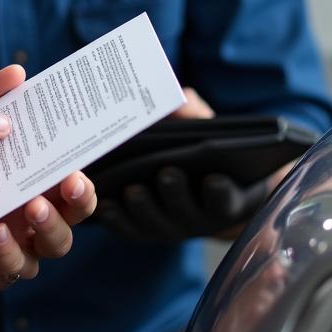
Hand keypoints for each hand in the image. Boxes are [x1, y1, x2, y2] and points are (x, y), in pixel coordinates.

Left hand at [0, 65, 96, 289]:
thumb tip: (18, 71)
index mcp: (35, 173)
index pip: (72, 174)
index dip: (82, 171)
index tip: (77, 162)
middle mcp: (35, 207)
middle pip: (74, 211)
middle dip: (79, 200)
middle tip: (68, 182)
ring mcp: (20, 239)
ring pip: (55, 243)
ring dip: (51, 226)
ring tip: (33, 206)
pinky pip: (16, 266)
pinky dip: (12, 251)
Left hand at [97, 86, 266, 241]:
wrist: (196, 190)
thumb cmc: (203, 155)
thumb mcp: (209, 134)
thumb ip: (198, 117)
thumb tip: (183, 100)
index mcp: (223, 200)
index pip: (226, 200)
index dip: (221, 192)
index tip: (214, 178)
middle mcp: (197, 220)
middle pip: (187, 213)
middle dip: (176, 194)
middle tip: (167, 173)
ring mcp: (170, 228)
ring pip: (156, 224)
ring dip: (144, 207)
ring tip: (132, 189)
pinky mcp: (142, 231)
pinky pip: (128, 230)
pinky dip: (117, 219)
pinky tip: (105, 203)